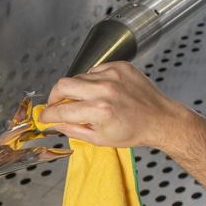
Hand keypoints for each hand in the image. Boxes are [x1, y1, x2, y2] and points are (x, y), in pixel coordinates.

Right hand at [38, 61, 185, 149]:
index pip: (61, 110)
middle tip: (56, 104)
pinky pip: (95, 70)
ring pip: (79, 76)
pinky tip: (100, 91)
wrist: (160, 119)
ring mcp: (113, 75)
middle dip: (54, 96)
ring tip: (84, 100)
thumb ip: (73, 130)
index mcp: (99, 111)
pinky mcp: (120, 66)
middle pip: (63, 84)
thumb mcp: (100, 139)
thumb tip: (55, 123)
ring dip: (75, 89)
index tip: (44, 116)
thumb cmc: (134, 131)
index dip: (48, 114)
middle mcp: (105, 90)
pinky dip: (92, 81)